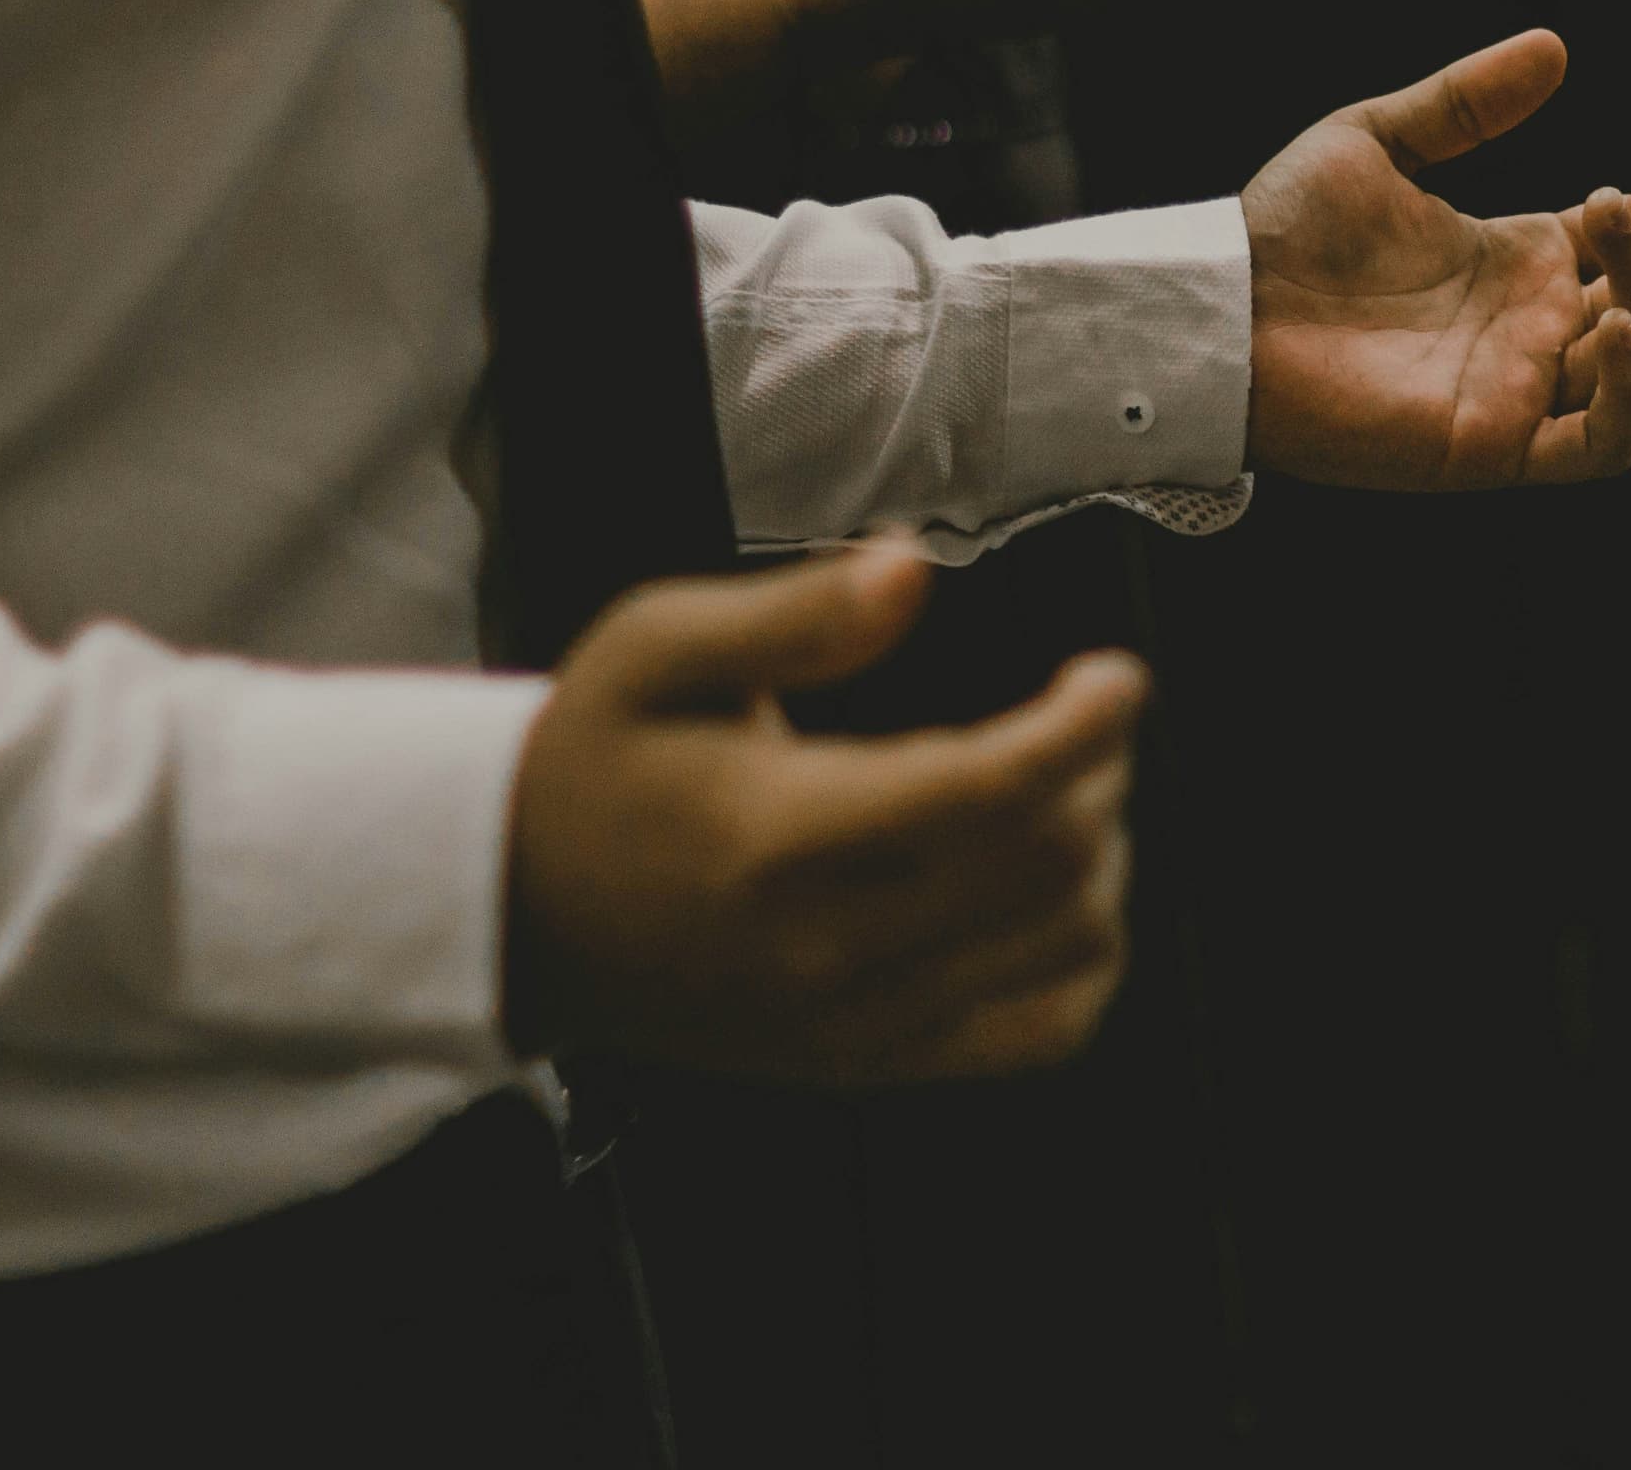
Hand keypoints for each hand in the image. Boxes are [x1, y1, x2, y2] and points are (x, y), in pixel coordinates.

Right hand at [505, 544, 1145, 1083]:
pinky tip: (1059, 898)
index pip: (990, 790)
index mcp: (778, 835)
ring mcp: (854, 1021)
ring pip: (1062, 947)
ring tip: (1064, 796)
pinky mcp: (868, 1062)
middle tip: (1078, 719)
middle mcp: (825, 945)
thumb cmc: (592, 764)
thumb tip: (909, 568)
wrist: (515, 908)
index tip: (1115, 677)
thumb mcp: (659, 648)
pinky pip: (1036, 1038)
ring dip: (1098, 862)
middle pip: (1048, 867)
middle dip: (1096, 776)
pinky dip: (1079, 964)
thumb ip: (795, 612)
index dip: (1084, 726)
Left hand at [1243, 32, 1630, 487]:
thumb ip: (1467, 103)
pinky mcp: (1495, 446)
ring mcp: (1524, 387)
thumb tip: (1556, 47)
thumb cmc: (1285, 230)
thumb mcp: (1378, 139)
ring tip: (1615, 216)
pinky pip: (1601, 443)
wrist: (1220, 308)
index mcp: (1525, 257)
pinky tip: (1616, 322)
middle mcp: (1539, 324)